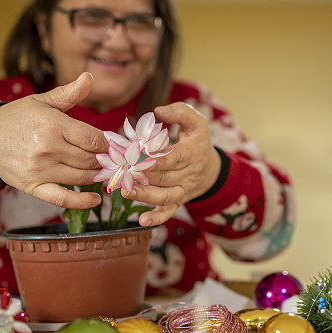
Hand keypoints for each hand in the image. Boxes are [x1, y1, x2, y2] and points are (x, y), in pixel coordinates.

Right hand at [0, 73, 107, 208]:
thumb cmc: (16, 118)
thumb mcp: (41, 101)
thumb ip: (69, 93)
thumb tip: (89, 77)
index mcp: (53, 125)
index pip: (93, 139)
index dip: (107, 143)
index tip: (110, 144)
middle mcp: (48, 148)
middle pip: (90, 159)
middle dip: (104, 159)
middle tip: (110, 159)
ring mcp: (41, 169)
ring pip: (81, 177)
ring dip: (97, 175)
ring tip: (103, 171)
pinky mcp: (33, 187)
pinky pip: (62, 198)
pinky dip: (82, 202)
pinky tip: (96, 199)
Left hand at [123, 102, 220, 225]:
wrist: (210, 169)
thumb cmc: (197, 140)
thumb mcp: (196, 121)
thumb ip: (179, 112)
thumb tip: (157, 111)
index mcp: (193, 152)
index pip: (173, 157)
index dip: (154, 158)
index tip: (135, 154)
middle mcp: (189, 174)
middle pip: (164, 177)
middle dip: (142, 174)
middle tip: (121, 170)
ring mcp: (183, 190)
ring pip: (164, 195)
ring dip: (145, 195)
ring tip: (126, 191)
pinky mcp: (178, 201)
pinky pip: (168, 212)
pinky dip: (156, 218)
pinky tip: (141, 221)